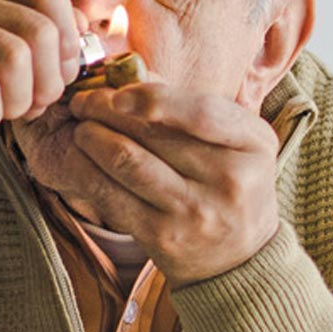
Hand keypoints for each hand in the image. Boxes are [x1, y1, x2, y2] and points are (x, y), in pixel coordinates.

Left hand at [65, 82, 281, 287]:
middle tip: (84, 100)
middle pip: (155, 134)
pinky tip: (79, 158)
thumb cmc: (231, 184)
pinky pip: (112, 196)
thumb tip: (134, 73)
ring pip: (128, 162)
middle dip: (107, 110)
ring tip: (81, 127)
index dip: (153, 97)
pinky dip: (87, 172)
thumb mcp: (235, 141)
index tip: (118, 90)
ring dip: (92, 138)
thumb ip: (191, 106)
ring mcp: (196, 212)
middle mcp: (230, 180)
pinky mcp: (163, 237)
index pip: (201, 112)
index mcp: (253, 144)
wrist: (239, 258)